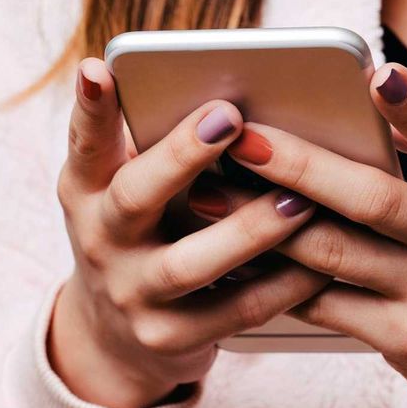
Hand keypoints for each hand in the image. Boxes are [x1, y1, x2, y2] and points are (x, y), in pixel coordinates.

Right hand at [49, 58, 327, 407]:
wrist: (115, 335)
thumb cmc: (143, 229)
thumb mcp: (125, 185)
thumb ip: (156, 142)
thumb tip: (231, 85)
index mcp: (88, 189)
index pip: (85, 142)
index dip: (90, 108)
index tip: (100, 69)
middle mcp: (100, 239)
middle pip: (134, 196)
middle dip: (181, 156)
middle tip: (231, 116)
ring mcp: (131, 293)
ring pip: (190, 264)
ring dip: (250, 230)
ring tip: (302, 200)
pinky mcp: (168, 337)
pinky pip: (234, 312)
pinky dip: (281, 285)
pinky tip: (321, 261)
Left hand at [207, 62, 406, 407]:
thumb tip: (356, 94)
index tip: (376, 75)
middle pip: (375, 199)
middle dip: (300, 166)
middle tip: (242, 139)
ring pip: (335, 253)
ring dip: (265, 222)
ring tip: (212, 193)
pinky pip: (326, 303)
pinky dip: (277, 277)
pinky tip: (237, 254)